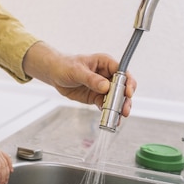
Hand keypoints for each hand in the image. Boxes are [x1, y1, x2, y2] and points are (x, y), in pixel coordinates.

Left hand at [22, 42, 136, 116]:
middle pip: (123, 87)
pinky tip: (112, 119)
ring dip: (120, 108)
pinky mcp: (98, 97)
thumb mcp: (77, 71)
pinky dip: (110, 113)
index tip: (128, 92)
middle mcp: (108, 75)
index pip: (122, 72)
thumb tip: (105, 86)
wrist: (55, 74)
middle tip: (125, 109)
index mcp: (105, 63)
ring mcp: (104, 87)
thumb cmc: (65, 66)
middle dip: (126, 98)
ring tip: (120, 117)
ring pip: (117, 98)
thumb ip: (91, 79)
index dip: (128, 82)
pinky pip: (107, 106)